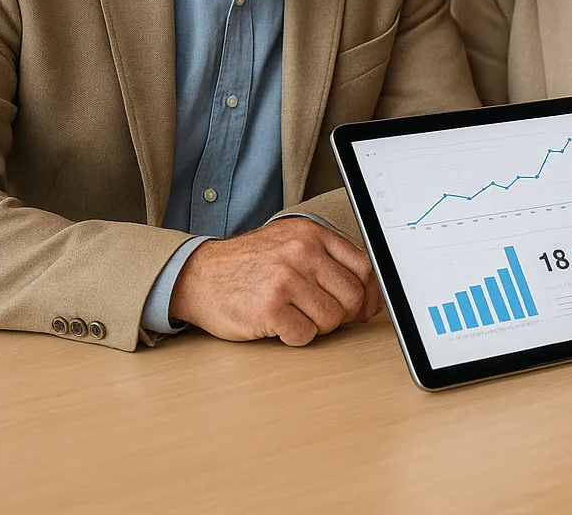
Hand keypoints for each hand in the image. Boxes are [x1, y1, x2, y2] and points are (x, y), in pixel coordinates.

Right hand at [170, 217, 383, 345]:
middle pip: (352, 297)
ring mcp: (285, 280)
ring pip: (331, 319)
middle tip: (318, 313)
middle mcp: (301, 252)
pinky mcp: (270, 308)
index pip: (364, 267)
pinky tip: (279, 324)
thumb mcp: (291, 244)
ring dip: (316, 326)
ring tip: (294, 314)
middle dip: (341, 314)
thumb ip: (330, 261)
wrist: (198, 275)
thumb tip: (372, 297)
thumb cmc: (249, 264)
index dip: (368, 293)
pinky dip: (295, 337)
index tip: (364, 306)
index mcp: (311, 234)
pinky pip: (305, 335)